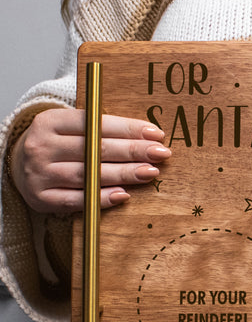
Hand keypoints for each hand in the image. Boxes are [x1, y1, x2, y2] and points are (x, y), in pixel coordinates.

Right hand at [10, 107, 170, 213]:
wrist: (21, 166)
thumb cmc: (60, 145)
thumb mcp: (74, 128)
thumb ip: (104, 129)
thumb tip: (150, 135)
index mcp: (51, 121)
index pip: (95, 124)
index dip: (129, 129)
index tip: (156, 134)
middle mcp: (42, 146)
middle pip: (95, 149)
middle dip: (132, 151)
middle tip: (160, 154)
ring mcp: (39, 173)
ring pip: (89, 174)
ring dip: (123, 174)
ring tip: (149, 172)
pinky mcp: (41, 198)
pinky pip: (77, 200)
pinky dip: (102, 198)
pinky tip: (124, 195)